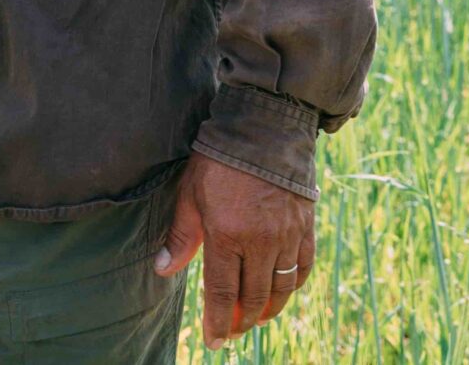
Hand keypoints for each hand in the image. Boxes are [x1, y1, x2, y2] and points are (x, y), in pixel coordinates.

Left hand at [153, 151, 314, 345]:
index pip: (223, 293)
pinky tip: (283, 290)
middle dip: (242, 320)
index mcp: (227, 235)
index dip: (218, 322)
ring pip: (281, 288)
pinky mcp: (305, 226)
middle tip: (233, 330)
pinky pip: (303, 267)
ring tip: (257, 317)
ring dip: (269, 309)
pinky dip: (293, 285)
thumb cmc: (219, 159)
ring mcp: (286, 235)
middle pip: (254, 297)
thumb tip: (163, 271)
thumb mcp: (190, 194)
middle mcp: (260, 242)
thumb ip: (180, 237)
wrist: (264, 127)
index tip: (214, 341)